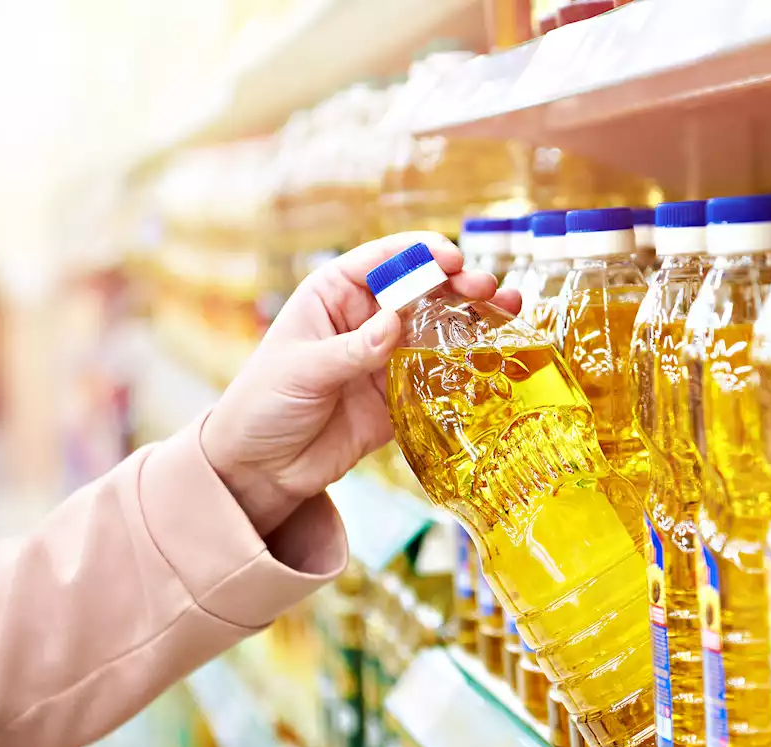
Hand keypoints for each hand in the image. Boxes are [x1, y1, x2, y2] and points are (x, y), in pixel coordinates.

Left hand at [202, 232, 520, 536]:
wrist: (262, 468)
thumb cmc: (263, 404)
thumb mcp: (302, 370)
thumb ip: (352, 348)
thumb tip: (394, 323)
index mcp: (333, 295)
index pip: (383, 260)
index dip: (421, 254)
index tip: (451, 259)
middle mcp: (365, 319)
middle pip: (421, 290)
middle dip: (458, 284)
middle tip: (487, 288)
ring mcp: (386, 356)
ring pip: (438, 328)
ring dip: (473, 319)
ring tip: (508, 310)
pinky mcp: (400, 395)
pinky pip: (439, 375)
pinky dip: (468, 365)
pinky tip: (495, 356)